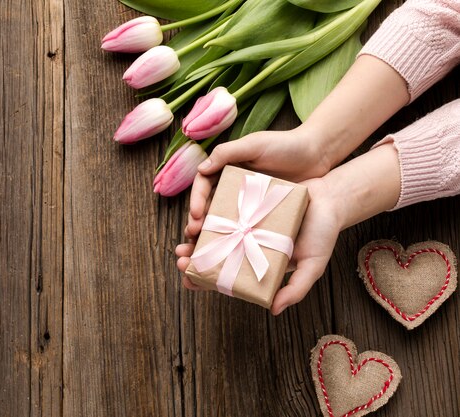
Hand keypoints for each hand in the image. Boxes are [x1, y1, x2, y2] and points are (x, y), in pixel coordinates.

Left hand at [176, 143, 401, 313]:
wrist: (332, 198)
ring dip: (196, 236)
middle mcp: (248, 243)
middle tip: (181, 259)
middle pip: (214, 254)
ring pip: (213, 232)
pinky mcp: (246, 201)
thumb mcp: (312, 265)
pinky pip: (223, 208)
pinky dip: (209, 212)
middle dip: (193, 258)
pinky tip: (200, 216)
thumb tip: (273, 310)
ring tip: (186, 237)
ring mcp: (245, 222)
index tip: (189, 282)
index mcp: (258, 263)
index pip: (226, 276)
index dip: (205, 281)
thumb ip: (295, 289)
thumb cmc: (323, 234)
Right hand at [184, 128, 330, 244]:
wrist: (317, 154)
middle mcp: (233, 185)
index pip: (203, 184)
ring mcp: (248, 200)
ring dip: (212, 232)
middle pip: (209, 205)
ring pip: (223, 218)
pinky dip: (235, 237)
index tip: (196, 214)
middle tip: (194, 235)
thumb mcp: (255, 144)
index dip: (196, 199)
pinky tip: (230, 249)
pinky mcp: (262, 212)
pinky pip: (245, 226)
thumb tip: (201, 169)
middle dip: (198, 221)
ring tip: (204, 246)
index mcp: (227, 167)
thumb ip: (227, 153)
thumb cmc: (285, 145)